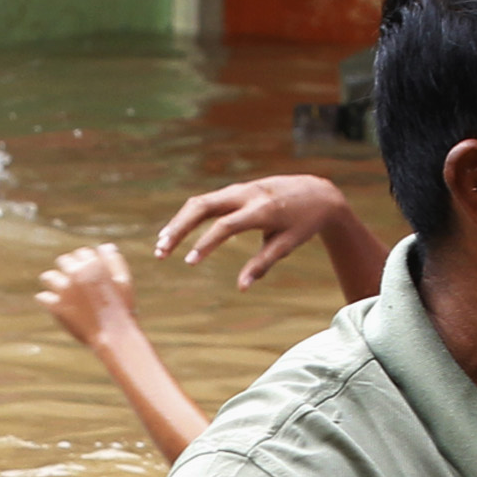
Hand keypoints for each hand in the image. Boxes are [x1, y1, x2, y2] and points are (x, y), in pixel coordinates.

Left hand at [38, 244, 139, 349]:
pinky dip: (46, 299)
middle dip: (68, 268)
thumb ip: (114, 261)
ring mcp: (64, 289)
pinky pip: (42, 297)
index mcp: (93, 264)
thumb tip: (105, 247)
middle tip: (71, 277)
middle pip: (63, 261)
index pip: (81, 252)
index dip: (84, 260)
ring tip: (57, 288)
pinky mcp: (55, 305)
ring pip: (48, 276)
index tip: (85, 268)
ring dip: (53, 281)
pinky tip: (51, 302)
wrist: (114, 336)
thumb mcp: (124, 282)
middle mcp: (76, 273)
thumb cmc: (122, 309)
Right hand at [157, 175, 353, 288]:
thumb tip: (242, 287)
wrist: (316, 193)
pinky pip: (206, 201)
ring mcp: (238, 189)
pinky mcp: (234, 190)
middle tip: (160, 251)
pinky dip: (188, 217)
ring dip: (178, 222)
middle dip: (178, 228)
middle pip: (202, 206)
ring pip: (199, 202)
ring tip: (160, 246)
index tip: (189, 262)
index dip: (206, 243)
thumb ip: (262, 265)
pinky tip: (174, 234)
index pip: (226, 225)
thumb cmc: (303, 223)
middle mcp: (246, 195)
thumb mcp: (287, 245)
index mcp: (262, 209)